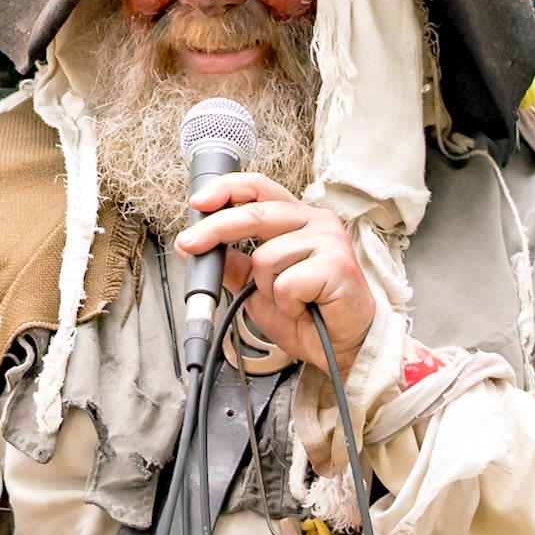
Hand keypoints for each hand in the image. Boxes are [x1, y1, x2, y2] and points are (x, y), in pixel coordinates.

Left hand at [174, 172, 375, 375]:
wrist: (344, 347)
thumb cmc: (309, 313)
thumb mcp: (258, 288)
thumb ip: (235, 264)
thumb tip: (198, 247)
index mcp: (297, 219)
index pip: (259, 187)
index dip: (226, 189)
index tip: (197, 203)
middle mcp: (315, 221)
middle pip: (255, 213)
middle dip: (216, 229)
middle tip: (190, 244)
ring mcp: (328, 240)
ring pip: (266, 256)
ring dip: (267, 288)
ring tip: (291, 300)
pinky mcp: (337, 264)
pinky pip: (287, 282)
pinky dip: (287, 303)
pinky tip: (306, 306)